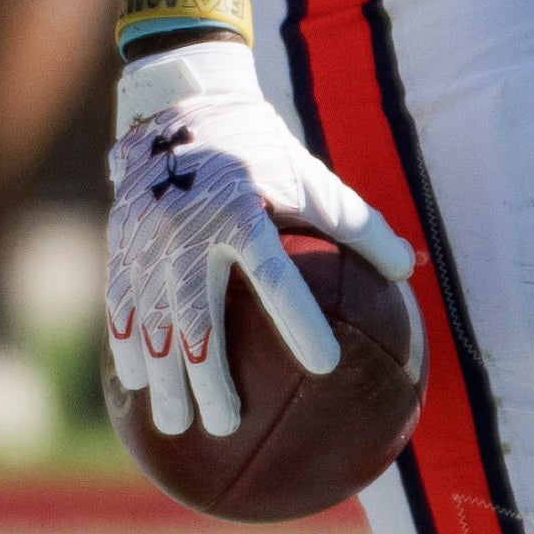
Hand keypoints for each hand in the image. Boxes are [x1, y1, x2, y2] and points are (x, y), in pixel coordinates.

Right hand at [104, 40, 417, 437]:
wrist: (178, 109)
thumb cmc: (261, 153)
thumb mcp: (313, 179)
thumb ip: (360, 227)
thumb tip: (413, 270)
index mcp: (241, 209)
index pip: (273, 275)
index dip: (299, 321)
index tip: (326, 366)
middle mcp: (188, 226)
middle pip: (197, 317)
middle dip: (208, 378)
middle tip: (227, 424)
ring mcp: (145, 238)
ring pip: (150, 322)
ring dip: (161, 379)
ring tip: (175, 425)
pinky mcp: (120, 244)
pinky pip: (121, 307)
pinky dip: (128, 350)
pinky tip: (137, 389)